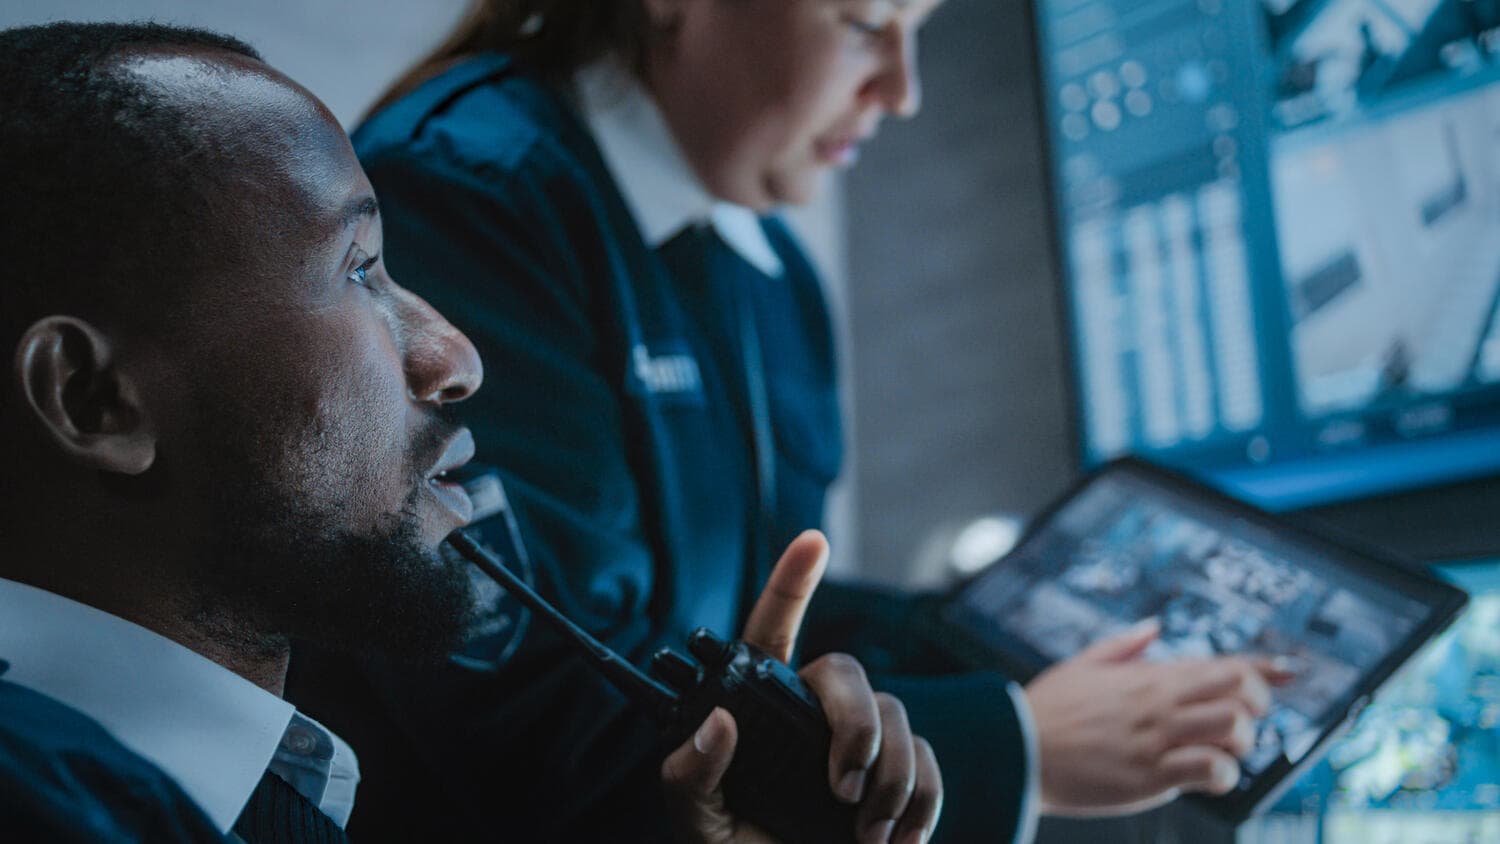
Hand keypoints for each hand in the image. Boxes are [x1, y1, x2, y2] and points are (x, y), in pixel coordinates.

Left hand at [660, 531, 943, 843]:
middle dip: (855, 727)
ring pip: (895, 716)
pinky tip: (901, 841)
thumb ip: (689, 781)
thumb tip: (718, 723)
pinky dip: (923, 804)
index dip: (792, 581)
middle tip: (844, 790)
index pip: (772, 632)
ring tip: (868, 837)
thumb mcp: (698, 828)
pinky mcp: (902, 774)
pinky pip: (930, 763)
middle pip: (846, 673)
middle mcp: (811, 714)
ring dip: (891, 780)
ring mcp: (861, 741)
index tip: (813, 539)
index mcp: (758, 712)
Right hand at [1024, 618, 1295, 815]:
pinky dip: (1221, 776)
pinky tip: (1205, 778)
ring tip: (1220, 752)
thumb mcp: (1081, 663)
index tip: (1290, 672)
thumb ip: (1123, 644)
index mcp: (1148, 676)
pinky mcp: (1150, 774)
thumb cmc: (1045, 710)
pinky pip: (1210, 770)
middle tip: (1241, 721)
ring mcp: (1157, 737)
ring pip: (1234, 728)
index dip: (1266, 667)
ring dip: (1240, 743)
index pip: (1223, 663)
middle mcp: (1160, 702)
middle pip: (1242, 691)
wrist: (1017, 747)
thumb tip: (1153, 626)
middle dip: (1256, 707)